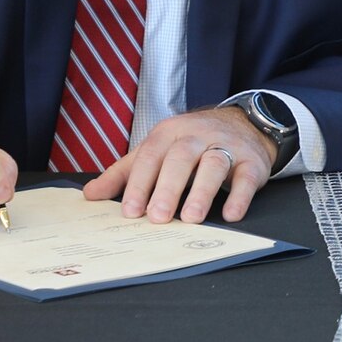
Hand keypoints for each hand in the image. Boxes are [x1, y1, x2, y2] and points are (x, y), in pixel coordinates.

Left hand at [82, 107, 276, 223]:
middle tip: (158, 217)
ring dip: (202, 192)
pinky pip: (247, 177)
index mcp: (169, 133)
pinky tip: (231, 214)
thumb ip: (124, 173)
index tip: (130, 211)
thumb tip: (89, 195)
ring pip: (214, 164)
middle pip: (181, 158)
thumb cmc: (191, 143)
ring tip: (191, 218)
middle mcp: (197, 136)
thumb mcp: (156, 151)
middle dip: (168, 188)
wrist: (243, 124)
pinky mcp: (252, 160)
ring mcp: (227, 146)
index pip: (151, 156)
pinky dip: (240, 196)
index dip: (140, 183)